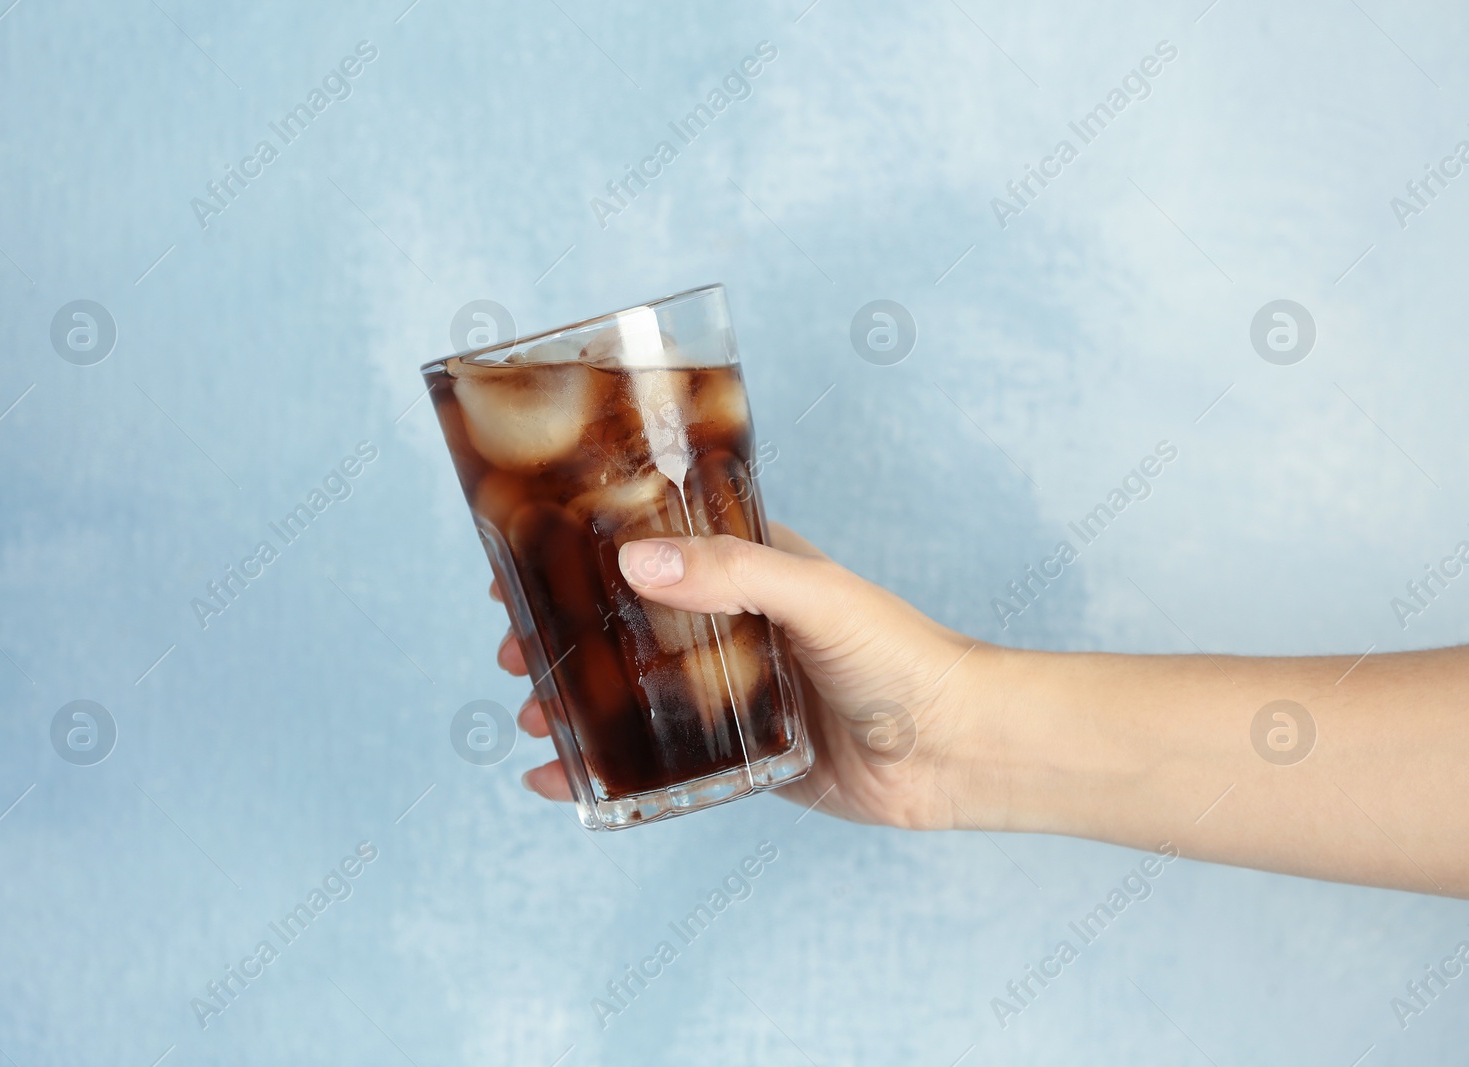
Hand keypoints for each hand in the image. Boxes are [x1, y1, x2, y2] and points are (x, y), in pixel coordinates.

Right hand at [496, 524, 979, 828]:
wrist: (954, 752)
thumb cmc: (901, 656)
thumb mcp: (816, 597)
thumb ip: (732, 574)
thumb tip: (633, 562)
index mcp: (747, 569)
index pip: (651, 547)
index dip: (584, 554)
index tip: (521, 565)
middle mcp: (731, 625)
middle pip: (626, 623)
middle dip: (563, 636)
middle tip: (514, 652)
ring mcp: (731, 691)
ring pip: (632, 691)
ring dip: (575, 701)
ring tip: (531, 714)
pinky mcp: (738, 754)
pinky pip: (659, 757)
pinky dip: (606, 767)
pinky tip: (559, 780)